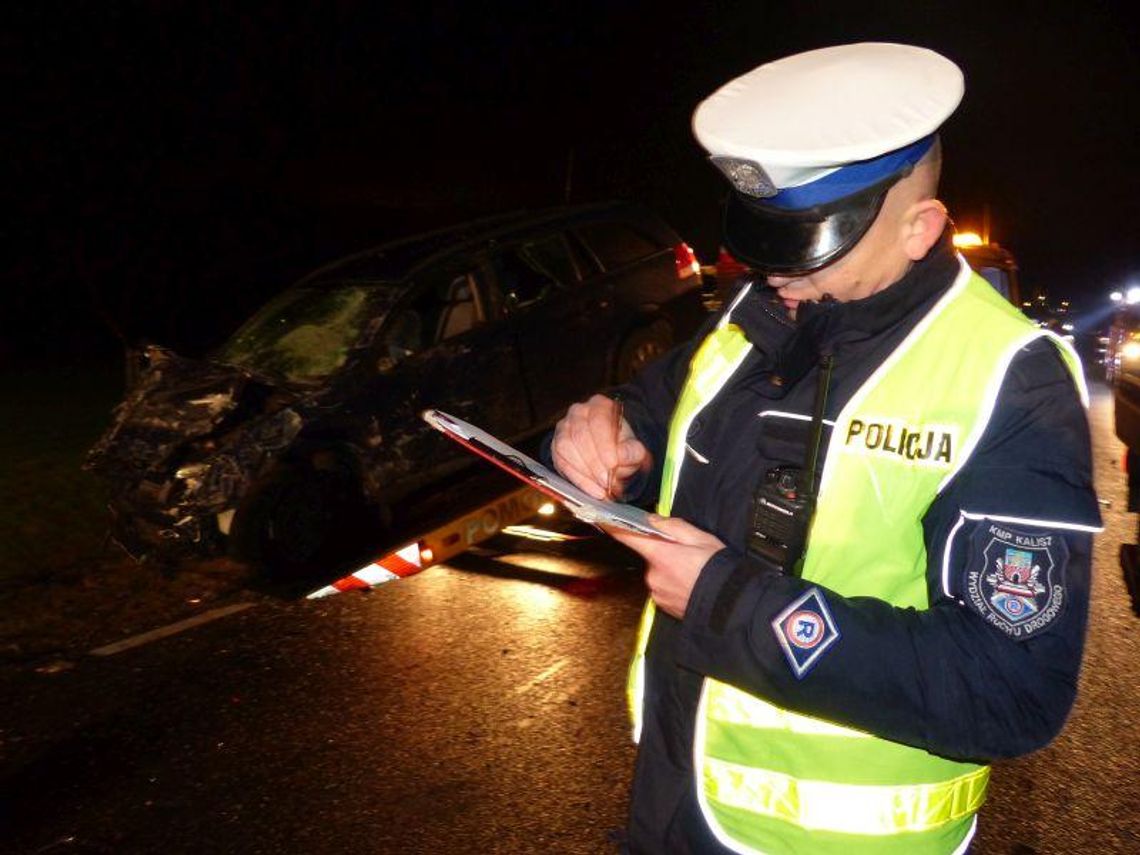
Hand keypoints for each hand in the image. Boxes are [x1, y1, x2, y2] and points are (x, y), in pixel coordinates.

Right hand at [552, 394, 650, 499]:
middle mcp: (578, 412)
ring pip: (566, 448)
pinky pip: (560, 462)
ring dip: (584, 471)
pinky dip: (576, 478)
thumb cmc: (622, 446)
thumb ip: (632, 451)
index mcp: (600, 406)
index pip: (599, 421)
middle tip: (607, 481)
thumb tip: (622, 456)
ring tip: (601, 487)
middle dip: (594, 462)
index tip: (613, 464)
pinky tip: (590, 489)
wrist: (610, 452)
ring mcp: (564, 428)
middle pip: (580, 435)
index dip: (605, 444)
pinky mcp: (555, 446)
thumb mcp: (634, 448)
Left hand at [607, 515, 724, 618]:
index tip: (603, 519)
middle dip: (664, 553)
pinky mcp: (663, 606)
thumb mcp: (700, 538)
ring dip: (670, 570)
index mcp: (660, 554)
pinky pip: (663, 588)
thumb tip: (653, 519)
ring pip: (658, 573)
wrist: (731, 604)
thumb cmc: (718, 570)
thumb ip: (673, 527)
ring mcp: (657, 592)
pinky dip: (674, 585)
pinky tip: (691, 584)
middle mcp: (653, 575)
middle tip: (688, 554)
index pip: (627, 537)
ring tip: (694, 572)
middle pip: (650, 556)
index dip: (613, 527)